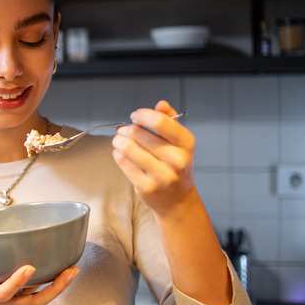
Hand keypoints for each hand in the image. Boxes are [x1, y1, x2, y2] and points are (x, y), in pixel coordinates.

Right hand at [0, 218, 78, 304]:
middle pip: (33, 302)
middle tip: (70, 270)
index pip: (4, 292)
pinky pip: (35, 298)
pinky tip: (60, 273)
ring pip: (38, 302)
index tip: (30, 267)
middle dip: (55, 288)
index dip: (17, 281)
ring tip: (72, 270)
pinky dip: (49, 288)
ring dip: (57, 288)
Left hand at [111, 100, 195, 215]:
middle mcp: (177, 160)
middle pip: (139, 133)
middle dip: (126, 129)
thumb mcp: (179, 142)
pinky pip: (123, 162)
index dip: (142, 115)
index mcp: (186, 143)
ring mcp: (162, 175)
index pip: (160, 122)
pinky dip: (118, 154)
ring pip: (128, 148)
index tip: (135, 116)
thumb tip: (160, 104)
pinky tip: (121, 154)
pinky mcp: (147, 187)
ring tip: (119, 140)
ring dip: (118, 140)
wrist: (177, 199)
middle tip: (124, 130)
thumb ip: (169, 119)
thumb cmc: (175, 165)